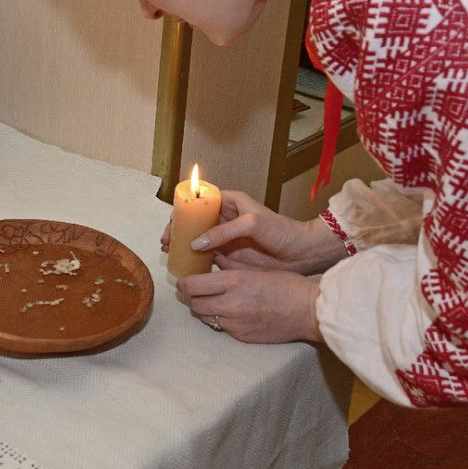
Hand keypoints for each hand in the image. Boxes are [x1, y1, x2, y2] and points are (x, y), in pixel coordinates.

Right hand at [160, 190, 345, 275]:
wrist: (301, 254)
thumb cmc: (282, 231)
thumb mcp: (252, 224)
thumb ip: (224, 232)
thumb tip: (196, 242)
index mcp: (230, 202)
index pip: (199, 201)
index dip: (183, 210)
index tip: (172, 223)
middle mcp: (225, 218)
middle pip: (194, 221)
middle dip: (178, 230)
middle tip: (166, 243)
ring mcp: (226, 238)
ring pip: (197, 239)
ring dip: (183, 246)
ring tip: (170, 255)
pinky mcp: (230, 256)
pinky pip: (207, 257)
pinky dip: (194, 260)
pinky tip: (185, 266)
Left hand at [177, 268, 321, 342]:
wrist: (308, 311)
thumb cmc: (286, 285)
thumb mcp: (255, 269)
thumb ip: (230, 269)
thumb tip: (210, 264)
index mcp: (233, 282)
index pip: (192, 285)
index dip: (184, 283)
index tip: (184, 280)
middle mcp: (230, 304)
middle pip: (193, 304)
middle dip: (193, 297)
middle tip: (198, 290)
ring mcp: (235, 324)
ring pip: (205, 318)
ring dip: (205, 309)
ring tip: (215, 301)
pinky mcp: (241, 337)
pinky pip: (221, 328)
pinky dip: (221, 320)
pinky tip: (232, 312)